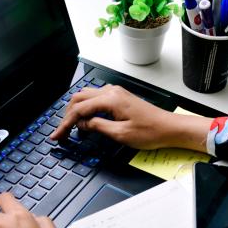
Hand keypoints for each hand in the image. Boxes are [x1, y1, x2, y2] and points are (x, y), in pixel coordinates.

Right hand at [50, 85, 211, 151]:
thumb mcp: (120, 134)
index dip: (66, 123)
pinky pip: (96, 99)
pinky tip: (86, 121)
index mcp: (110, 100)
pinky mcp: (119, 98)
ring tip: (71, 127)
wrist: (169, 128)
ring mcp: (116, 94)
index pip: (79, 109)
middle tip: (62, 132)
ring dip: (76, 111)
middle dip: (67, 115)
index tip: (58, 135)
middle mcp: (112, 92)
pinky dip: (87, 109)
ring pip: (86, 97)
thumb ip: (98, 127)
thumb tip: (83, 124)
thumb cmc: (151, 131)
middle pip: (79, 98)